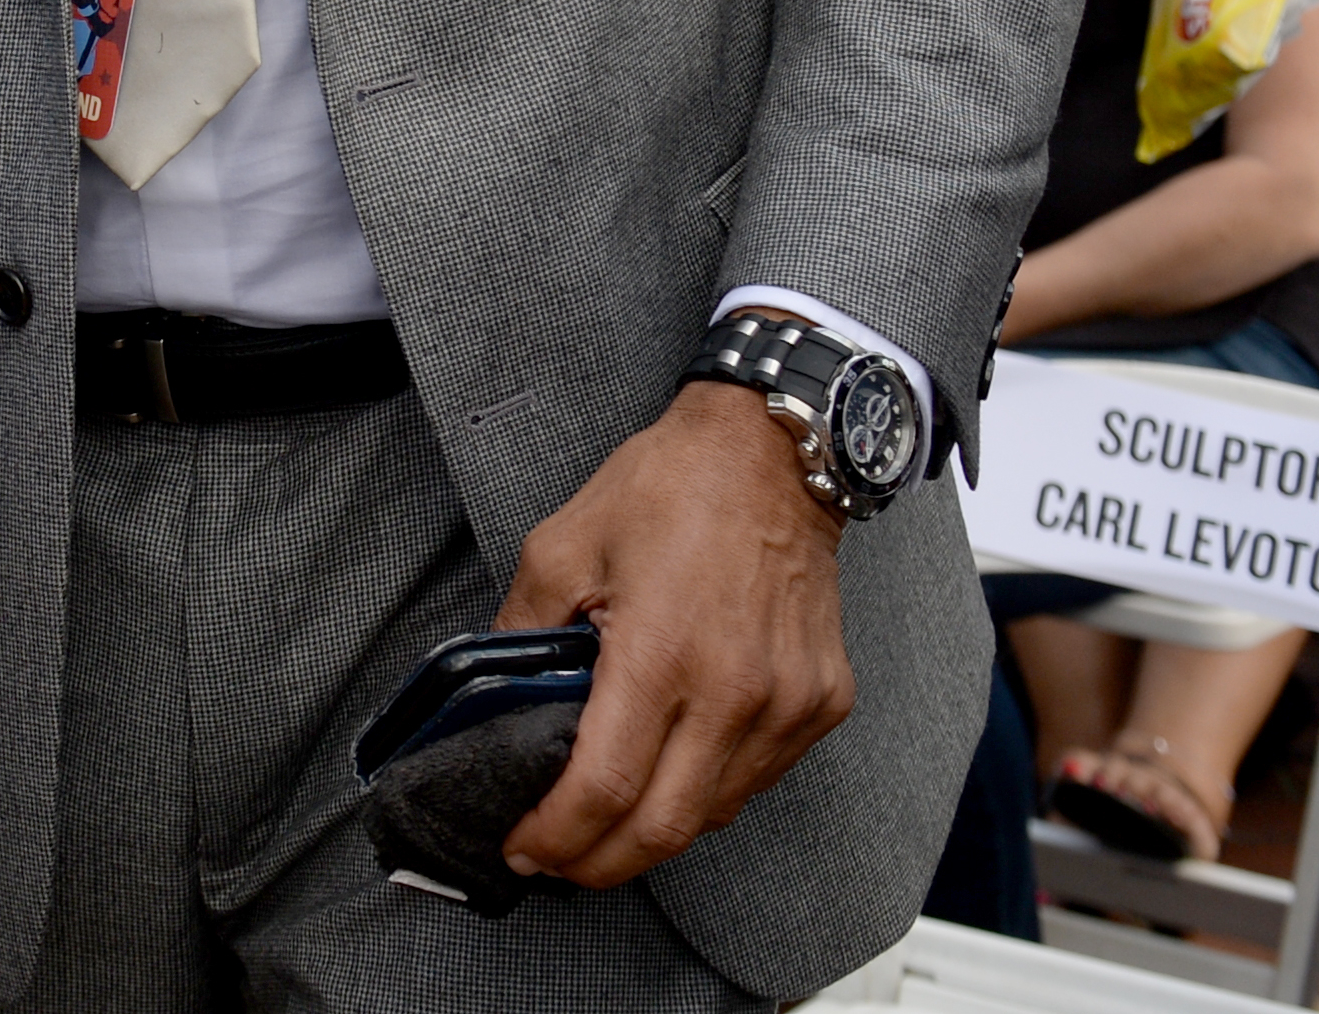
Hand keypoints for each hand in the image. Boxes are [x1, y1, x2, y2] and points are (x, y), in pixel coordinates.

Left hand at [495, 384, 854, 887]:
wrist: (774, 456)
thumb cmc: (669, 489)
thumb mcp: (561, 545)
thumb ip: (522, 630)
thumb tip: (496, 698)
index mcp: (662, 653)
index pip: (605, 787)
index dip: (558, 834)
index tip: (523, 846)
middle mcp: (736, 692)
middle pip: (664, 828)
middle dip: (599, 862)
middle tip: (554, 860)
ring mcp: (788, 706)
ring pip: (714, 813)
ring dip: (652, 833)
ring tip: (602, 824)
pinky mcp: (822, 704)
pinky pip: (756, 780)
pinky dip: (706, 795)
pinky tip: (668, 778)